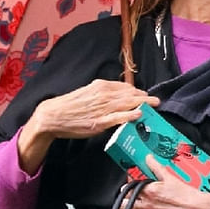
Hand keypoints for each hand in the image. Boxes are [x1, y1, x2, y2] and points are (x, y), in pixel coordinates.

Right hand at [18, 80, 158, 172]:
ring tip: (154, 106)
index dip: (137, 91)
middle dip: (145, 97)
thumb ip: (101, 95)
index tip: (145, 95)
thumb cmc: (69, 106)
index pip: (124, 87)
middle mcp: (103, 95)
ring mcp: (102, 108)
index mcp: (100, 86)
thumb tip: (114, 98)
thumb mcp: (86, 94)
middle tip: (156, 101)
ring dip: (143, 104)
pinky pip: (118, 117)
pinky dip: (129, 115)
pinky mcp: (99, 122)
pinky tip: (139, 115)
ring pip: (127, 104)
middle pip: (129, 94)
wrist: (53, 115)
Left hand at [132, 160, 209, 208]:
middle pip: (125, 206)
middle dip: (126, 202)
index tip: (130, 188)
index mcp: (149, 192)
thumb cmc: (190, 197)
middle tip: (132, 200)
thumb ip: (156, 167)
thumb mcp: (171, 178)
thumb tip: (148, 159)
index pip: (128, 189)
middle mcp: (148, 207)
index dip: (128, 188)